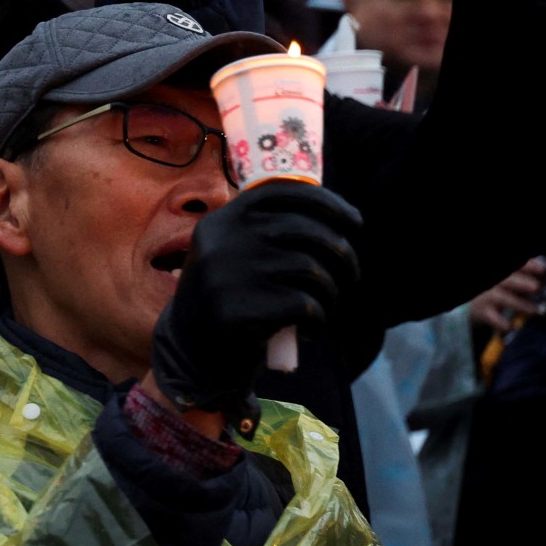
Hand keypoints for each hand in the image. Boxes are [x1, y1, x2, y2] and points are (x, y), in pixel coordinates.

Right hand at [148, 181, 361, 424]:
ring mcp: (228, 275)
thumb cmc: (230, 297)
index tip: (355, 222)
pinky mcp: (239, 311)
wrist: (190, 352)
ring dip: (332, 292)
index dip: (327, 203)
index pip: (282, 193)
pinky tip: (311, 330)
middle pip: (306, 230)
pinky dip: (320, 320)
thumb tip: (335, 216)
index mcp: (221, 220)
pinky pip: (306, 305)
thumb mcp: (232, 254)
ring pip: (312, 269)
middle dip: (343, 253)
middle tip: (350, 275)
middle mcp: (223, 240)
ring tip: (324, 307)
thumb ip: (266, 232)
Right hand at [468, 257, 545, 333]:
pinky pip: (494, 319)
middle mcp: (494, 283)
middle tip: (537, 287)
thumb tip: (544, 272)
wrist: (471, 303)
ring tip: (538, 310)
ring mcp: (487, 296)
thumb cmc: (497, 289)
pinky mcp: (484, 312)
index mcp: (503, 275)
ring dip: (523, 305)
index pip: (517, 267)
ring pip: (505, 299)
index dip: (529, 266)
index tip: (542, 269)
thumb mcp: (508, 280)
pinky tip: (511, 326)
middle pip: (508, 281)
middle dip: (523, 284)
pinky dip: (503, 324)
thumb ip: (522, 276)